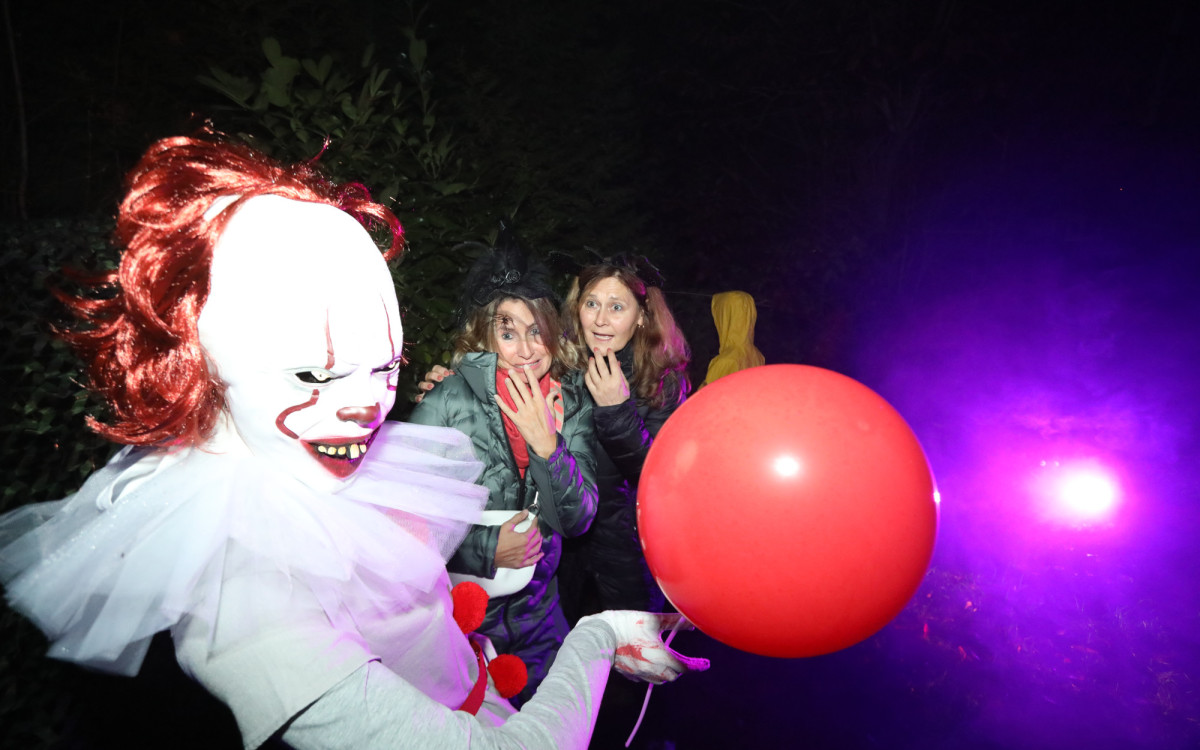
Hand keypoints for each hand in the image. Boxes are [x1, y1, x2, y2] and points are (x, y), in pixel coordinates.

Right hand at [413, 365, 453, 403]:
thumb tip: (452, 373)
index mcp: (437, 375)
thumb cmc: (452, 390)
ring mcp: (426, 389)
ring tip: (431, 387)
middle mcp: (430, 381)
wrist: (450, 401)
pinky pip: (418, 397)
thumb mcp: (454, 383)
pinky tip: (420, 399)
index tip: (447, 374)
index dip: (441, 369)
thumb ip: (453, 378)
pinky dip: (418, 397)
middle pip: (428, 375)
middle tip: (441, 379)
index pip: (436, 368)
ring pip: (421, 384)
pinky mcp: (424, 397)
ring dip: (426, 385)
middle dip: (434, 375)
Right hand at [493, 510, 542, 569]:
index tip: (535, 520)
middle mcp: (525, 549)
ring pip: (537, 549)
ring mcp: (523, 557)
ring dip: (540, 542)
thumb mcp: (507, 526)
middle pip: (537, 538)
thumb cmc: (496, 541)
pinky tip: (540, 554)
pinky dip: (538, 557)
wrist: (489, 553)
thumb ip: (517, 518)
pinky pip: (533, 561)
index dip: (536, 523)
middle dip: (538, 531)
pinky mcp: (520, 564)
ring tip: (539, 538)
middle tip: (536, 527)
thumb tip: (525, 513)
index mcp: (523, 539)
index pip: (534, 529)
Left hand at [494, 366, 557, 458]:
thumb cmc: (549, 427)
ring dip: (509, 387)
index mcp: (540, 402)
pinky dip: (501, 403)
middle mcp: (531, 405)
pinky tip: (496, 397)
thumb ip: (551, 400)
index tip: (526, 367)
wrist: (544, 441)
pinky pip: (507, 410)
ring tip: (506, 380)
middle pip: (522, 389)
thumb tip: (554, 391)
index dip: (530, 375)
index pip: (534, 385)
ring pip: (515, 397)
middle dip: (516, 379)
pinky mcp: (517, 420)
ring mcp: (524, 413)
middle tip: (511, 371)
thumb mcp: (552, 412)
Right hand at [579, 611, 709, 683]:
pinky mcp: (630, 674)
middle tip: (685, 660)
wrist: (601, 635)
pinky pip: (646, 679)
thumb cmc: (627, 624)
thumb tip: (690, 622)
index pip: (685, 666)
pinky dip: (652, 674)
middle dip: (681, 669)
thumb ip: (673, 622)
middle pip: (674, 676)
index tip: (705, 664)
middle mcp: (653, 668)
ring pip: (660, 680)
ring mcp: (640, 673)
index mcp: (661, 655)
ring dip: (667, 673)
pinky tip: (649, 664)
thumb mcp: (652, 619)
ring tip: (668, 662)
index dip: (697, 666)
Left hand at [584, 348, 630, 406]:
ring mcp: (599, 387)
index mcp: (617, 380)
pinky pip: (588, 380)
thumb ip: (620, 373)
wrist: (615, 410)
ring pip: (593, 372)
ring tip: (591, 358)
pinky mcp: (593, 391)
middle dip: (598, 356)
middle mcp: (607, 382)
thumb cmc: (622, 396)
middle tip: (596, 350)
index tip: (609, 350)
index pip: (613, 364)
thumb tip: (616, 362)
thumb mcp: (625, 384)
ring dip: (591, 363)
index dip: (610, 356)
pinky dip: (587, 374)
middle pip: (601, 366)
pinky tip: (589, 370)